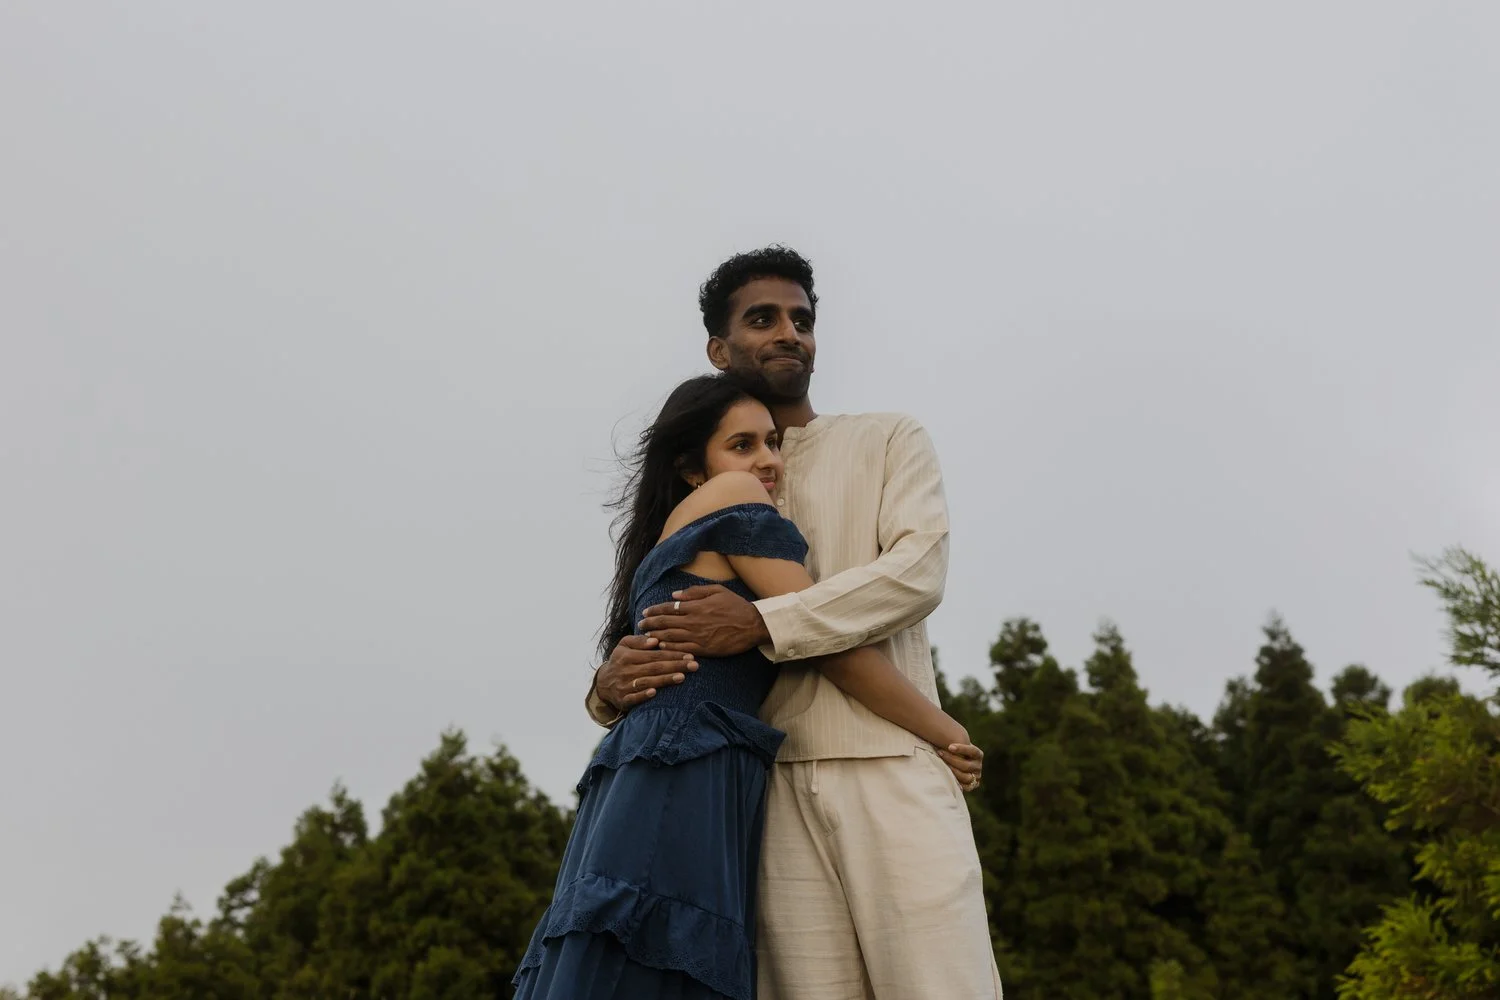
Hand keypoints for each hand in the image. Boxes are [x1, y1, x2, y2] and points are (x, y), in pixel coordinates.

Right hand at [595, 635, 697, 712]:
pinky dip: (643, 695)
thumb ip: (638, 641)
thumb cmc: (620, 660)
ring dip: (665, 680)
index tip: (690, 655)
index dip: (672, 654)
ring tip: (682, 677)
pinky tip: (655, 693)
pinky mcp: (623, 700)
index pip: (654, 655)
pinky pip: (634, 698)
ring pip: (647, 682)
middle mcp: (625, 670)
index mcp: (627, 655)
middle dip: (675, 666)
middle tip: (694, 665)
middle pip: (654, 668)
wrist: (603, 683)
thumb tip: (655, 639)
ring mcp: (624, 686)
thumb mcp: (624, 645)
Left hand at [637, 585, 770, 656]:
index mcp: (696, 606)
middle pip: (665, 623)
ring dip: (655, 636)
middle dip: (650, 624)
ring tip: (645, 636)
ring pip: (670, 637)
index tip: (645, 612)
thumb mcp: (717, 591)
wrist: (753, 625)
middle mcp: (693, 622)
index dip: (655, 610)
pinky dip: (669, 648)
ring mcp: (697, 637)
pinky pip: (681, 650)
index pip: (669, 608)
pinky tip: (661, 647)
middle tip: (640, 625)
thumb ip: (695, 592)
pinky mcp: (703, 649)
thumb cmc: (736, 606)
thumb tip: (675, 595)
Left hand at [937, 742, 982, 792]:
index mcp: (978, 754)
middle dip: (952, 760)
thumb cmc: (953, 749)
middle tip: (940, 752)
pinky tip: (948, 776)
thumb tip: (940, 733)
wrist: (955, 761)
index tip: (949, 746)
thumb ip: (952, 741)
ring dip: (952, 771)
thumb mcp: (955, 744)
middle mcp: (978, 766)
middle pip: (966, 766)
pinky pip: (966, 787)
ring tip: (941, 764)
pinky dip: (957, 782)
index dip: (962, 749)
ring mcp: (976, 776)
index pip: (972, 751)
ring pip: (966, 777)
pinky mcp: (972, 785)